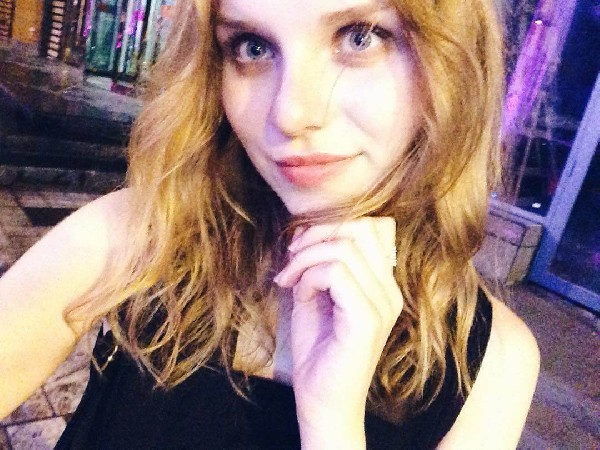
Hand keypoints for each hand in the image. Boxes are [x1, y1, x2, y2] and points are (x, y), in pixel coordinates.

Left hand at [273, 217, 402, 447]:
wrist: (321, 399)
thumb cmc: (317, 348)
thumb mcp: (316, 295)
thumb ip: (318, 263)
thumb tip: (306, 233)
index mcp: (382, 284)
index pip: (369, 229)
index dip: (330, 226)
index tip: (300, 248)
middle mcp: (389, 291)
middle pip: (359, 230)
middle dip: (315, 235)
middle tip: (290, 258)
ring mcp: (382, 305)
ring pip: (344, 249)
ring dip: (306, 258)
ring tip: (289, 280)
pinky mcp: (367, 320)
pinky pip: (336, 274)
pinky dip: (308, 277)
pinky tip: (299, 295)